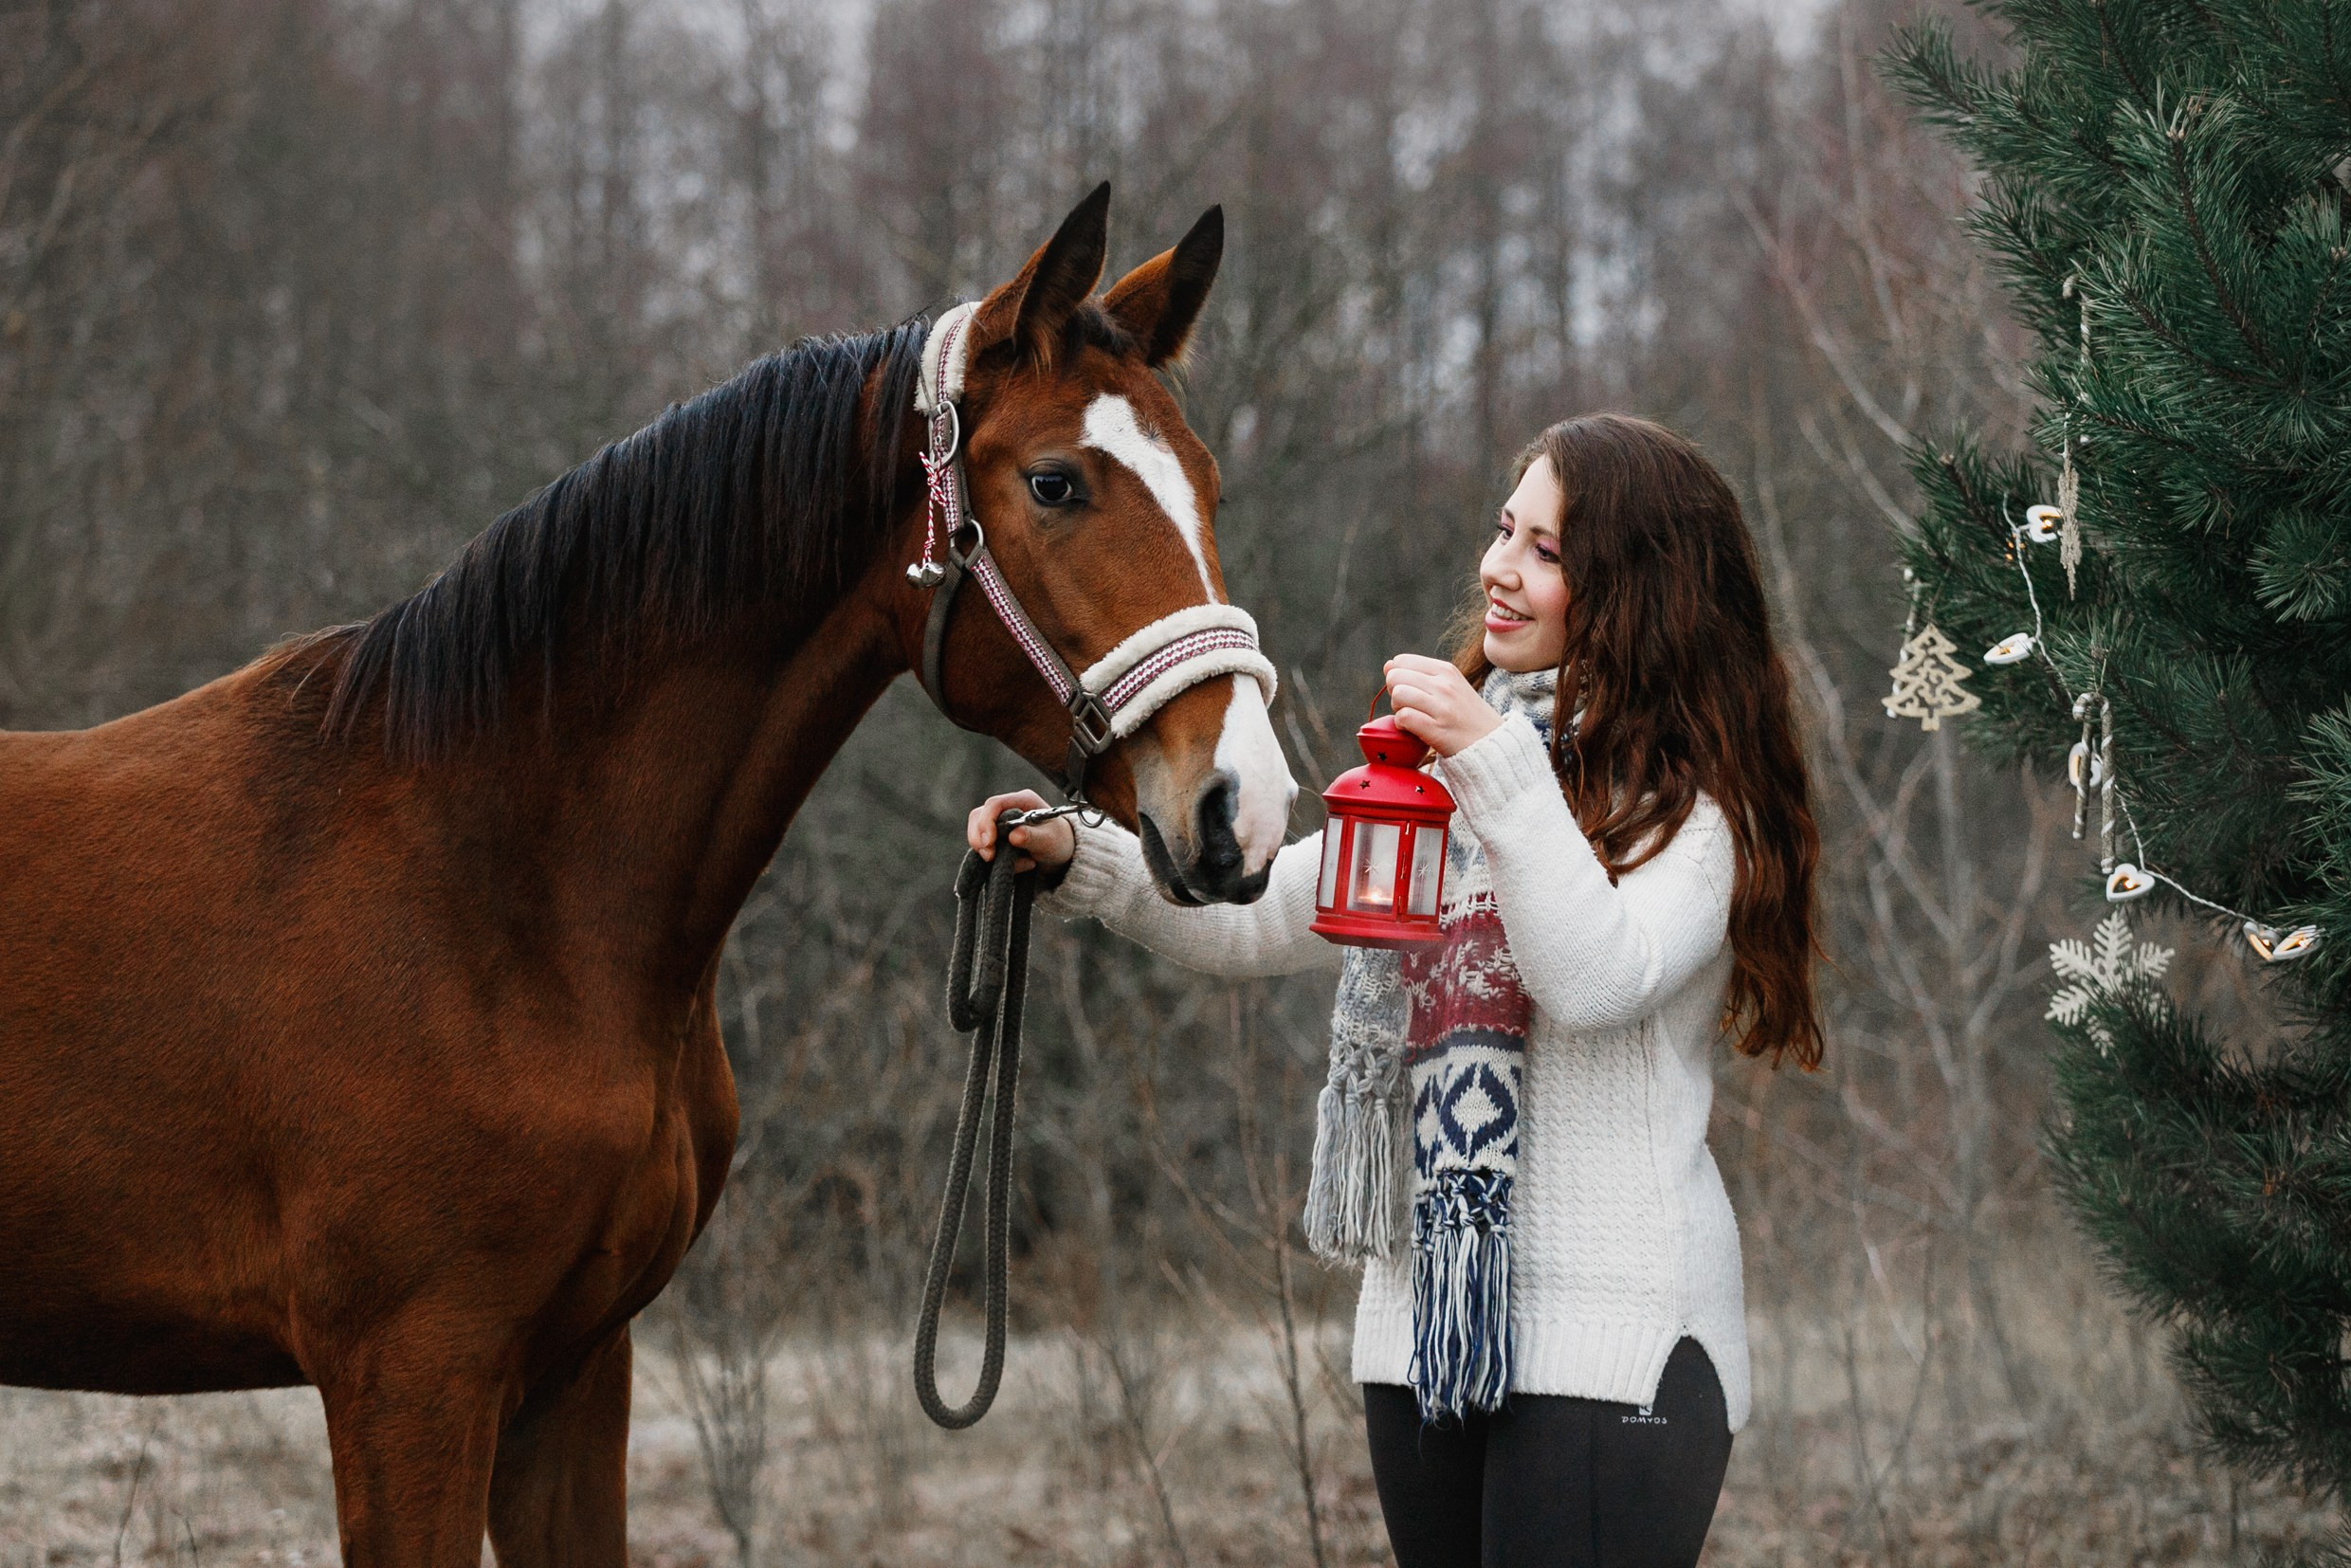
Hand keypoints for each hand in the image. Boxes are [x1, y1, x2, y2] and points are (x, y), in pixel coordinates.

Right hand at [967, 789, 1075, 871]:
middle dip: (980, 838)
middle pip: (979, 816)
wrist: (1061, 854)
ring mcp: (999, 821)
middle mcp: (1008, 807)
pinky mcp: (995, 836)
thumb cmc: (1059, 841)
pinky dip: (995, 859)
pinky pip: (984, 846)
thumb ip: (1033, 837)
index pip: (995, 804)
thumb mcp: (1051, 840)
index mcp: (1023, 800)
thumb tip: (1014, 836)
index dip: (987, 822)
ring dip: (986, 850)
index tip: (989, 843)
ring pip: (977, 831)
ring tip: (1014, 864)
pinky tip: (1018, 865)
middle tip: (990, 857)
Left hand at [1384, 653, 1501, 757]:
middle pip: (1395, 677)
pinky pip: (1403, 717)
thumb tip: (1388, 665)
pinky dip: (1401, 724)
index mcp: (1446, 670)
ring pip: (1398, 694)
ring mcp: (1442, 707)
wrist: (1491, 743)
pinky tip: (1412, 729)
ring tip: (1411, 717)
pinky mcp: (1437, 729)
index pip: (1401, 661)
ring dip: (1397, 708)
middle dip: (1394, 692)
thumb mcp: (1450, 686)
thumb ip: (1419, 674)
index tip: (1410, 691)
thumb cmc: (1465, 715)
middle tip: (1408, 705)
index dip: (1398, 676)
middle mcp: (1444, 685)